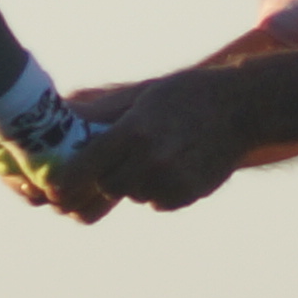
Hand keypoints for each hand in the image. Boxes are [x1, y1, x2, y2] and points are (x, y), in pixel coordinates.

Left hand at [58, 72, 247, 219]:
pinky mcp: (189, 194)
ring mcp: (172, 180)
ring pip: (135, 195)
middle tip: (118, 159)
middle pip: (108, 186)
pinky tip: (175, 166)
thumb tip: (65, 120)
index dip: (67, 181)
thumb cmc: (186, 94)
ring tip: (155, 156)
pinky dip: (159, 191)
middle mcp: (151, 159)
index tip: (56, 188)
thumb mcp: (144, 96)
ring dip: (135, 183)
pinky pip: (158, 203)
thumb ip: (105, 117)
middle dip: (106, 177)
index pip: (86, 168)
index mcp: (133, 131)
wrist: (241, 107)